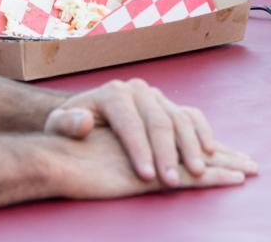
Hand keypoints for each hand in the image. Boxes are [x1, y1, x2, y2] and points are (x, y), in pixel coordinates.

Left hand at [46, 77, 253, 188]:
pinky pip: (193, 116)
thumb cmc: (71, 125)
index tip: (147, 176)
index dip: (139, 149)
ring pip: (180, 118)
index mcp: (113, 93)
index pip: (129, 122)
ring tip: (198, 170)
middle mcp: (138, 91)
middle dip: (168, 152)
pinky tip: (212, 152)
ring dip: (192, 145)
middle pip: (158, 120)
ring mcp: (158, 98)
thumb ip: (66, 123)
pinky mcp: (171, 108)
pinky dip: (204, 133)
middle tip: (172, 181)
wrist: (86, 114)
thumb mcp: (58, 124)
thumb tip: (84, 123)